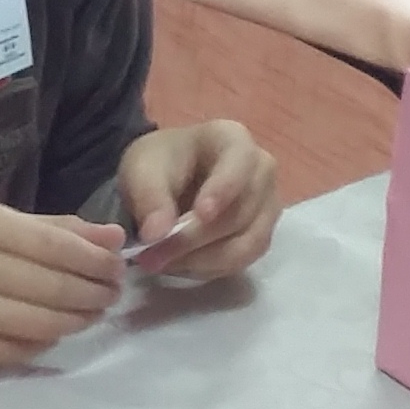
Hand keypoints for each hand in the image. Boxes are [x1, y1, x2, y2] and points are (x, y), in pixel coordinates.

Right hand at [0, 201, 125, 369]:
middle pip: (52, 286)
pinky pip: (15, 351)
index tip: (118, 266)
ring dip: (76, 321)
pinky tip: (53, 333)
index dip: (95, 259)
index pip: (54, 244)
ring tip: (91, 314)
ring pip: (39, 323)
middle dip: (92, 292)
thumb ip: (50, 229)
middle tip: (112, 294)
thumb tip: (113, 238)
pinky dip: (43, 344)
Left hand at [113, 120, 281, 281]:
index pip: (239, 164)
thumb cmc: (159, 165)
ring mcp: (267, 205)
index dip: (222, 190)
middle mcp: (262, 170)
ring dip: (202, 260)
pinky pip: (243, 259)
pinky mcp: (261, 234)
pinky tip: (181, 266)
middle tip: (153, 256)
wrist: (166, 179)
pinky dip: (210, 268)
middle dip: (195, 239)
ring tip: (162, 263)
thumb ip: (150, 198)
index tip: (199, 214)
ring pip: (246, 243)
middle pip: (239, 212)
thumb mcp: (142, 171)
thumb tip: (156, 234)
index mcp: (233, 139)